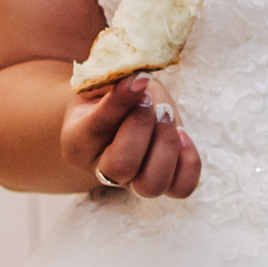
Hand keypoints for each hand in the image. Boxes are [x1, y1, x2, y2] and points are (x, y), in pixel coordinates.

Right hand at [60, 73, 200, 197]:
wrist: (115, 113)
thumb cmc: (110, 93)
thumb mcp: (108, 82)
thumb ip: (119, 84)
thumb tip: (140, 80)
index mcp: (78, 141)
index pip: (98, 127)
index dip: (122, 101)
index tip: (140, 79)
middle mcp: (103, 169)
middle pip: (122, 167)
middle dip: (142, 127)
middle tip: (149, 100)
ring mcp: (134, 181)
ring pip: (152, 185)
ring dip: (166, 145)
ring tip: (167, 116)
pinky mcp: (164, 181)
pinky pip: (181, 187)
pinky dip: (189, 162)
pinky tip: (183, 135)